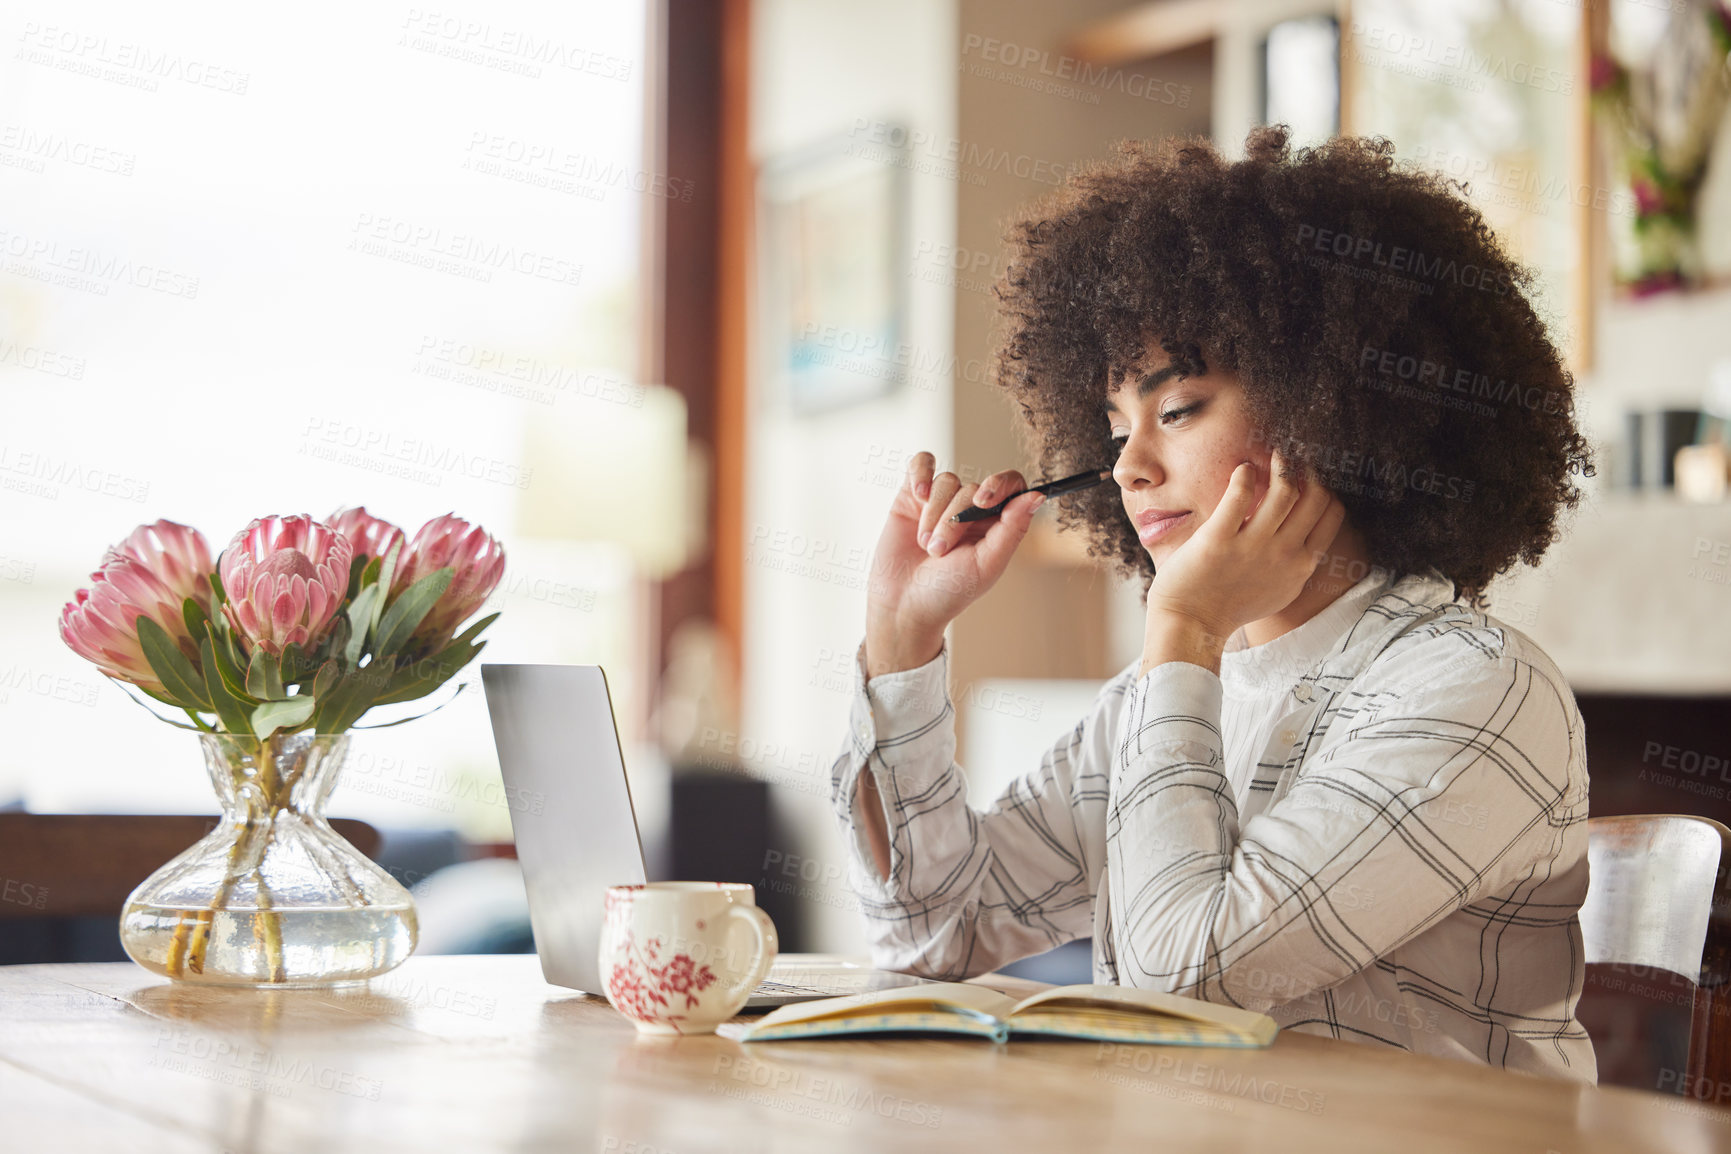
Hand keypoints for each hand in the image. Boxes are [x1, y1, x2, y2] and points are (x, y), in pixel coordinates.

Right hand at [863, 451, 1045, 678]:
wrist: (903, 604)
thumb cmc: (948, 592)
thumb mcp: (986, 565)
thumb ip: (1012, 529)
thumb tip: (1037, 495)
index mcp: (996, 524)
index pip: (1011, 486)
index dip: (1000, 484)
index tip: (984, 500)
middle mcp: (971, 510)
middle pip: (972, 488)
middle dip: (954, 520)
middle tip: (939, 552)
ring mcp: (941, 501)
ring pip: (945, 481)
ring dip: (933, 515)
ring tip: (925, 546)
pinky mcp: (912, 496)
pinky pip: (921, 463)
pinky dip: (920, 473)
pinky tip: (917, 495)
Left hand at [1140, 448, 1346, 674]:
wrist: (1192, 624)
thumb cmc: (1230, 605)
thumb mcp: (1279, 588)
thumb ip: (1294, 560)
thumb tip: (1301, 529)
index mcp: (1301, 565)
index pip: (1332, 514)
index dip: (1327, 487)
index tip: (1312, 474)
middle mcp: (1284, 554)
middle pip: (1317, 496)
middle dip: (1310, 469)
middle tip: (1295, 456)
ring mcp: (1253, 547)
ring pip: (1286, 490)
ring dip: (1282, 464)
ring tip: (1274, 453)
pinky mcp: (1219, 540)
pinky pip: (1240, 494)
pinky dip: (1245, 474)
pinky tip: (1243, 469)